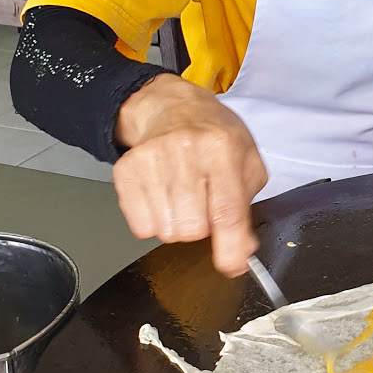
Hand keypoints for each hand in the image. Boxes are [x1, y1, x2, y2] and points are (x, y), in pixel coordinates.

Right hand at [113, 73, 267, 275]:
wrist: (170, 107)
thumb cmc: (212, 134)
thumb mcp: (246, 159)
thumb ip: (247, 207)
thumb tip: (241, 250)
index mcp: (222, 148)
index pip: (227, 210)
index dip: (230, 245)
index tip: (231, 265)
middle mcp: (185, 152)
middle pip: (192, 228)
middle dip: (201, 227)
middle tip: (203, 203)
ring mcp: (151, 160)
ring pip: (165, 231)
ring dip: (177, 223)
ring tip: (183, 195)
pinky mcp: (126, 171)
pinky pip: (140, 226)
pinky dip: (153, 220)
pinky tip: (162, 195)